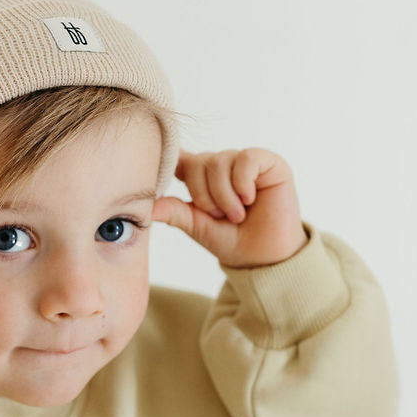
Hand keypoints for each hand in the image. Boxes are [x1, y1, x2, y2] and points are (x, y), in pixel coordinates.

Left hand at [152, 148, 308, 267]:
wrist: (264, 257)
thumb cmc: (231, 241)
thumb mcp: (197, 227)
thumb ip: (175, 212)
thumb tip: (147, 206)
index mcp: (201, 178)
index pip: (180, 159)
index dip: (171, 160)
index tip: (162, 169)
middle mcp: (221, 165)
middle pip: (198, 162)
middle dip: (204, 195)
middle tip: (220, 216)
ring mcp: (244, 162)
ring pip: (219, 161)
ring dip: (225, 195)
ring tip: (237, 215)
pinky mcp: (269, 162)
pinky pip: (246, 159)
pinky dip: (243, 183)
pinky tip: (250, 199)